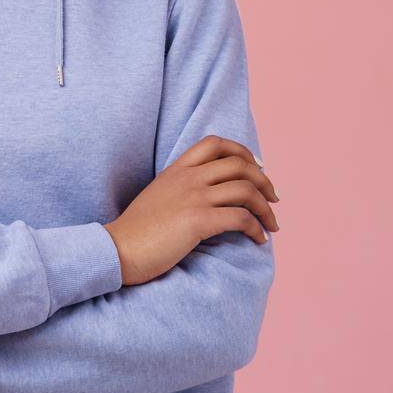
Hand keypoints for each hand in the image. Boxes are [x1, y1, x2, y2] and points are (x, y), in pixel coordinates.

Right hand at [104, 134, 280, 285]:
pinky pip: (241, 218)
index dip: (242, 152)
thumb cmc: (137, 231)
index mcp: (176, 170)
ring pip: (246, 190)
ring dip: (267, 208)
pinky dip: (257, 229)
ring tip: (272, 224)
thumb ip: (180, 188)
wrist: (119, 249)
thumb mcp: (158, 196)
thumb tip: (210, 197)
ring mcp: (193, 198)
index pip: (214, 143)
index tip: (257, 169)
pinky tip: (258, 239)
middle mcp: (187, 178)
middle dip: (265, 182)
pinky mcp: (198, 221)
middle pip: (240, 165)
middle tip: (273, 199)